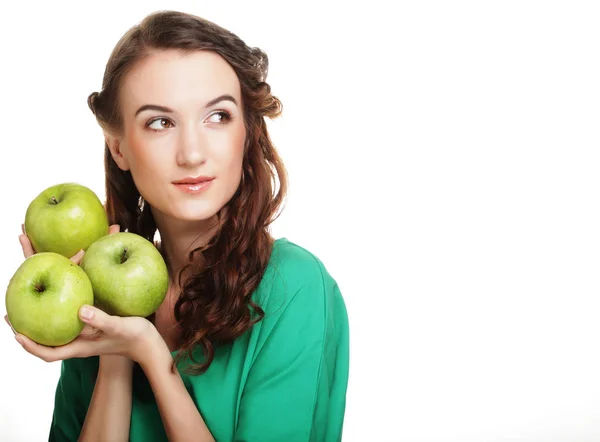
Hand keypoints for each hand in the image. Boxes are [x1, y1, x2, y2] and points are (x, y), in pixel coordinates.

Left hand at [9, 223, 159, 363]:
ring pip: (56, 322)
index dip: (30, 345)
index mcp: (80, 346)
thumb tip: (80, 310)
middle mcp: (77, 339)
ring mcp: (84, 331)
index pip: (48, 352)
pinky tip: (59, 286)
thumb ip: (100, 319)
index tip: (16, 333)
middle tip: (9, 311)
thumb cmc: (135, 337)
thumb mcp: (118, 327)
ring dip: (41, 309)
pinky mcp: (91, 321)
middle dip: (27, 324)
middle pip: (46, 335)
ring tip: (27, 293)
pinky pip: (69, 312)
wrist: (148, 340)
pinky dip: (60, 301)